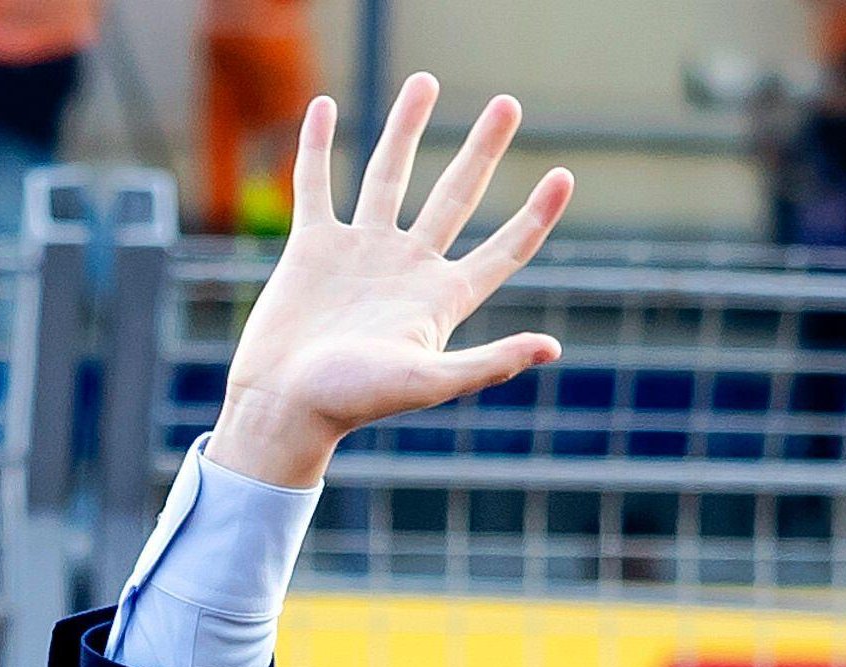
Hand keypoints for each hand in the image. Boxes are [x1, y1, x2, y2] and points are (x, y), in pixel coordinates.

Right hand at [208, 75, 573, 488]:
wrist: (282, 405)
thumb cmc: (353, 402)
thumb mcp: (426, 381)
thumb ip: (487, 364)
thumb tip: (552, 349)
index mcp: (440, 299)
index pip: (503, 252)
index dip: (535, 217)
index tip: (563, 177)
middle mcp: (406, 268)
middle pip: (455, 196)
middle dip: (482, 150)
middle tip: (508, 105)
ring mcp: (360, 252)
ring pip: (388, 176)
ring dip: (406, 128)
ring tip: (424, 81)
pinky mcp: (312, 246)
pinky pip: (316, 183)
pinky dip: (317, 146)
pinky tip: (323, 107)